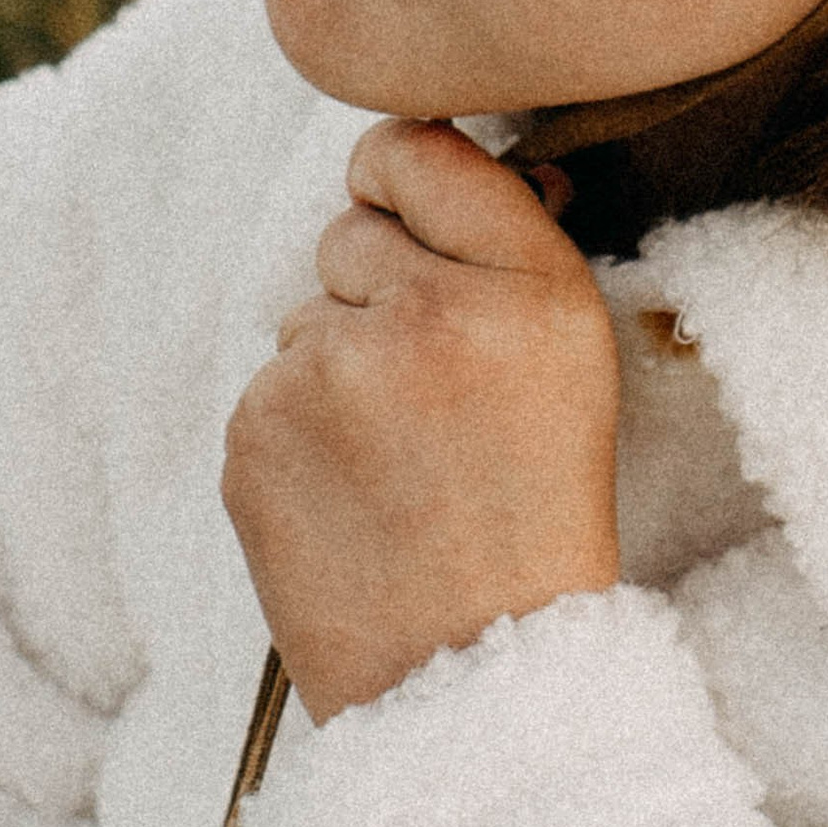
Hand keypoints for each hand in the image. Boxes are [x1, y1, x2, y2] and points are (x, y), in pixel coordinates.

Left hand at [222, 120, 620, 724]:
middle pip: (350, 231)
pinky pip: (266, 390)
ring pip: (303, 316)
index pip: (418, 150)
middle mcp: (427, 313)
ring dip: (339, 366)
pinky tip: (352, 496)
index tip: (415, 222)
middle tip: (438, 396)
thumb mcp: (573, 357)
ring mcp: (328, 374)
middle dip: (378, 290)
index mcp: (529, 286)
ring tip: (401, 463)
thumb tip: (415, 152)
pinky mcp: (254, 435)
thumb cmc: (536, 513)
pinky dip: (298, 432)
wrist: (476, 677)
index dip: (406, 181)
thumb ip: (501, 241)